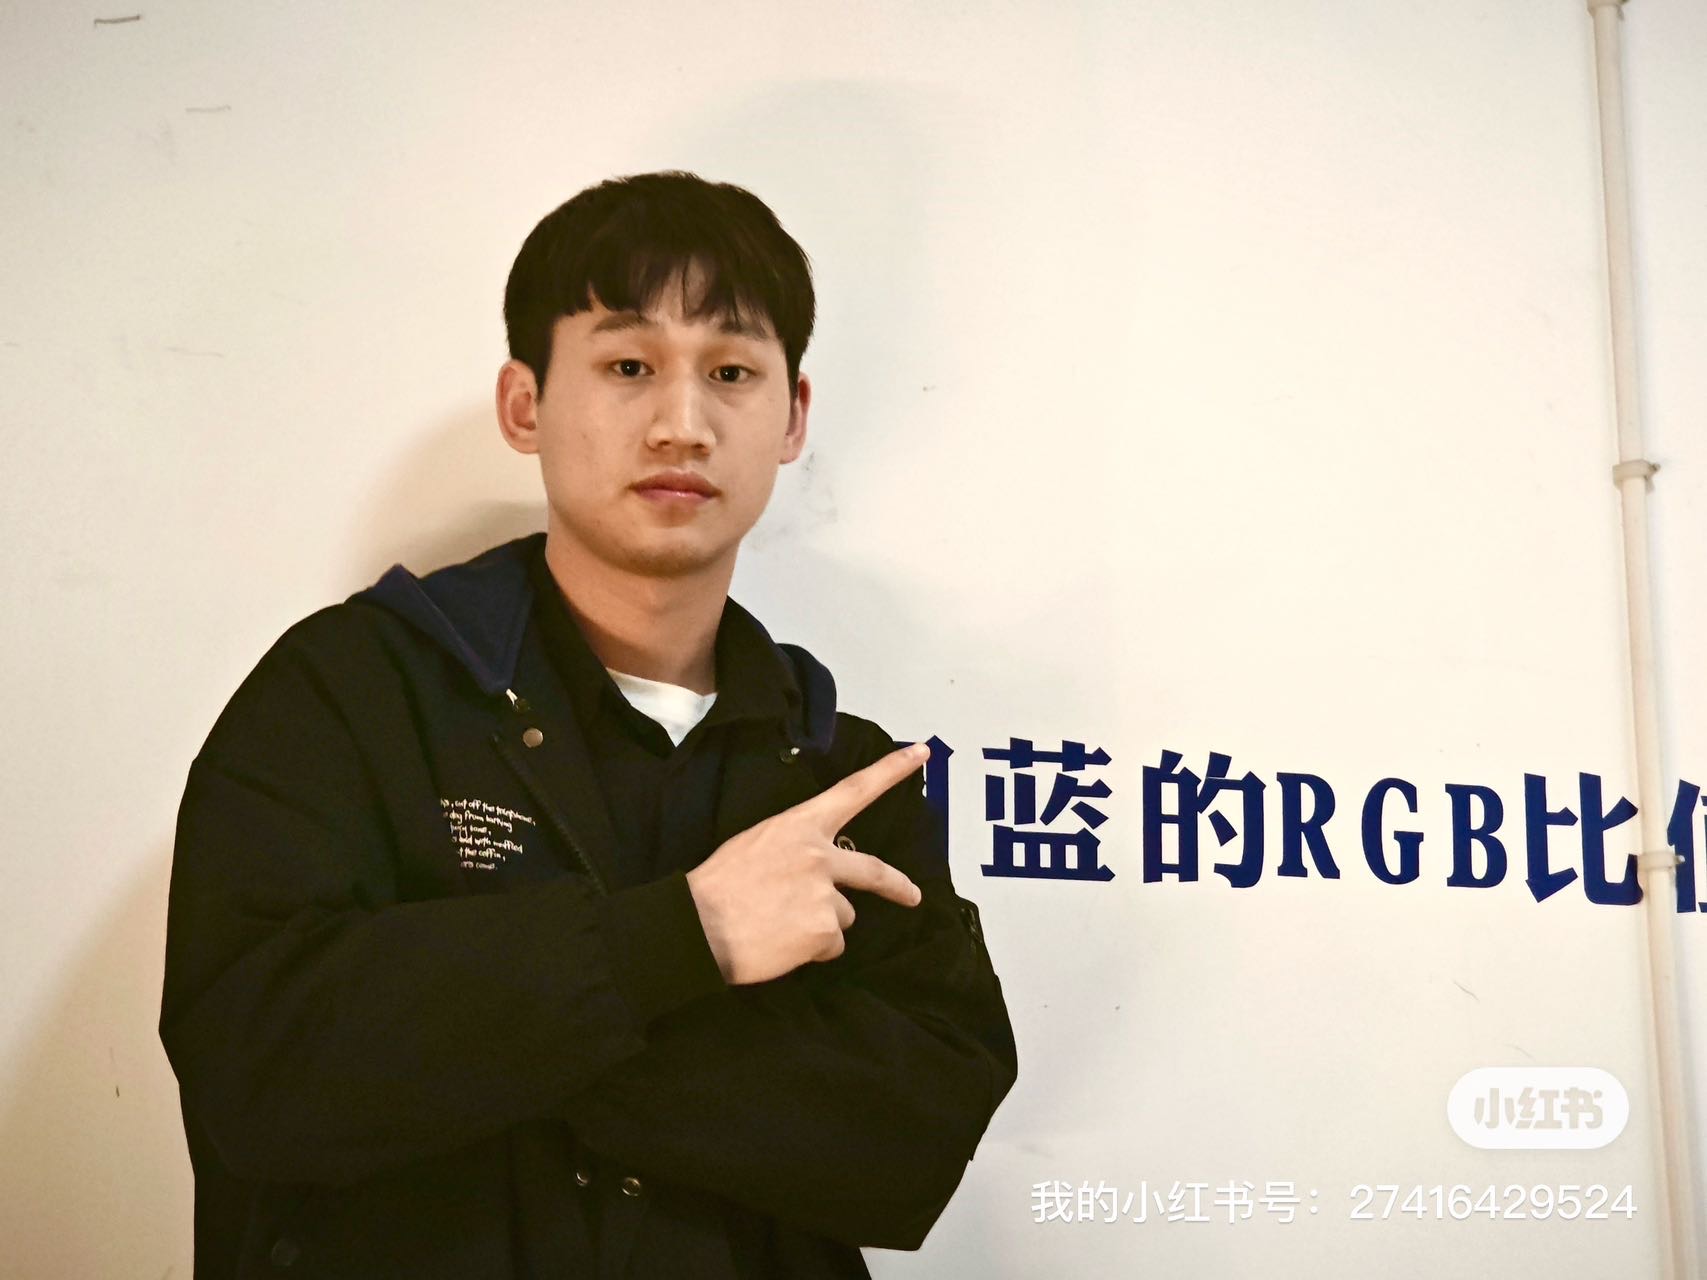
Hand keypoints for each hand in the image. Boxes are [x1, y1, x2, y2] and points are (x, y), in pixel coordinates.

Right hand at [686, 742, 928, 984]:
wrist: (697, 926)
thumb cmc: (718, 885)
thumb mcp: (755, 844)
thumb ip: (794, 850)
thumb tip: (813, 875)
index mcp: (799, 826)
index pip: (853, 790)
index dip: (891, 771)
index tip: (921, 751)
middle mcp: (819, 855)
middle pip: (874, 871)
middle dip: (898, 886)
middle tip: (912, 895)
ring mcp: (826, 894)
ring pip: (844, 917)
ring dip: (821, 926)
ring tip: (781, 927)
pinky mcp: (825, 931)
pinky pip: (832, 946)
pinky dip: (812, 950)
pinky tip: (782, 945)